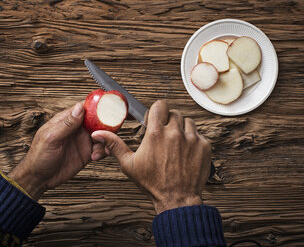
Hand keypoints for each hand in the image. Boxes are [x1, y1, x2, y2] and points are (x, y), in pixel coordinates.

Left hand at [8, 102, 106, 200]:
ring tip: (101, 149)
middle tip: (110, 132)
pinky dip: (103, 151)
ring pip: (102, 135)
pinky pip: (100, 148)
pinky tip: (96, 156)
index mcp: (67, 120)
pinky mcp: (87, 152)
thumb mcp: (51, 138)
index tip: (109, 107)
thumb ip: (66, 123)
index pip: (85, 107)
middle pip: (97, 120)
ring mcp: (82, 140)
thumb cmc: (39, 157)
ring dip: (106, 140)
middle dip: (106, 125)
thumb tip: (80, 108)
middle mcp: (77, 129)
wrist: (39, 179)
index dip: (97, 106)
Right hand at [92, 100, 211, 213]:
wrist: (177, 199)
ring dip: (182, 129)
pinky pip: (199, 134)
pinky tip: (186, 152)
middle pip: (174, 113)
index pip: (160, 105)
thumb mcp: (129, 164)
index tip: (155, 120)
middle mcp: (175, 133)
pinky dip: (194, 140)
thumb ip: (115, 145)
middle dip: (168, 121)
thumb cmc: (153, 183)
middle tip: (165, 135)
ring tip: (176, 144)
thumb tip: (99, 133)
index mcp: (156, 134)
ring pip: (188, 121)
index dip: (156, 111)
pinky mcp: (204, 146)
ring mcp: (192, 139)